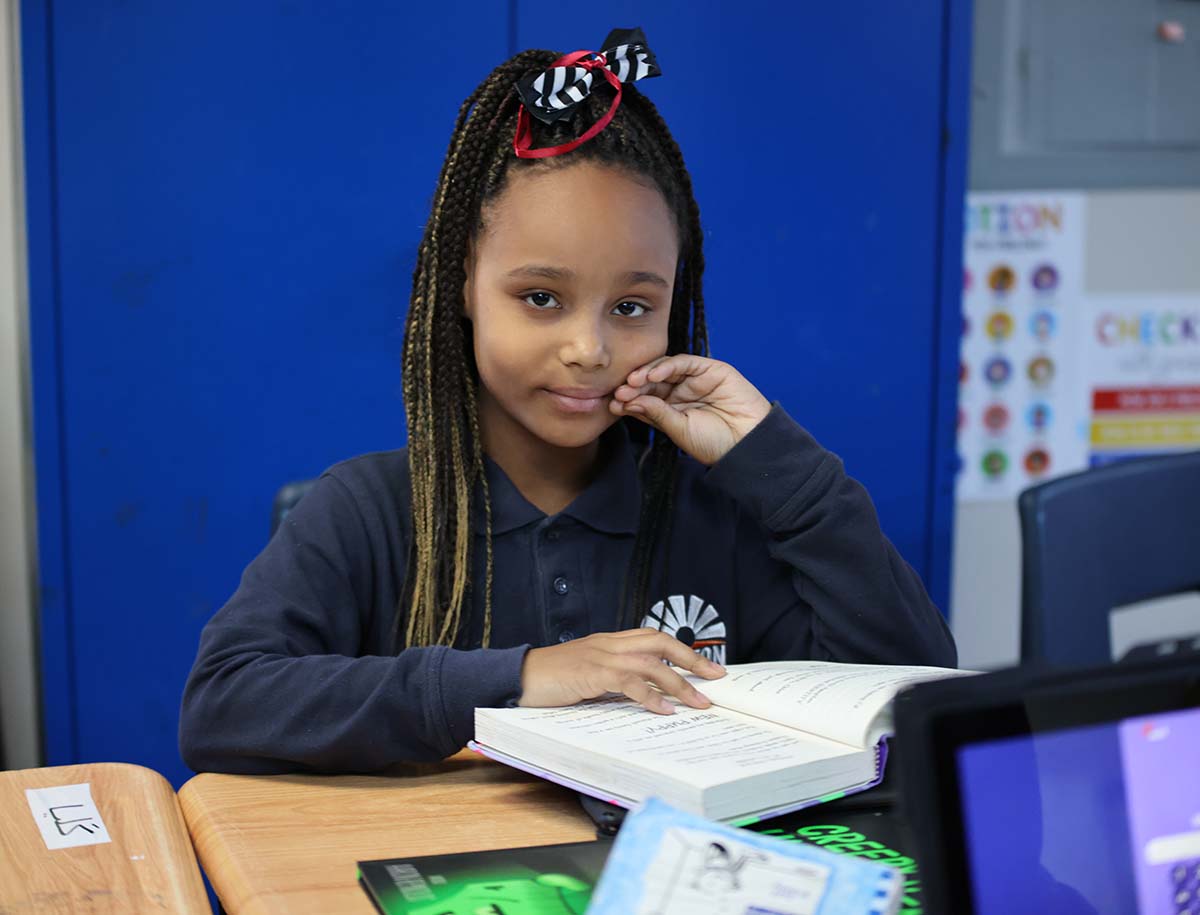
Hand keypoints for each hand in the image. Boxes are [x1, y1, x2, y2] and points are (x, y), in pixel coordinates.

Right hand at [518, 628, 725, 714]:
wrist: (516, 678)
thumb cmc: (550, 682)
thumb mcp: (588, 678)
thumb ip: (613, 681)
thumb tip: (645, 697)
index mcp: (609, 642)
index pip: (654, 638)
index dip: (683, 650)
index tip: (707, 668)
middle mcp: (608, 643)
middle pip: (659, 642)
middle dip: (692, 659)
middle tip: (717, 678)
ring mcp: (600, 656)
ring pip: (650, 663)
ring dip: (679, 683)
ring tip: (700, 702)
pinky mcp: (590, 673)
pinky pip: (628, 681)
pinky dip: (650, 696)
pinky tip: (664, 709)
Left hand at [609, 355, 771, 464]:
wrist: (748, 444)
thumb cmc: (714, 443)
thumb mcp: (679, 430)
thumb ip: (656, 413)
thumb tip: (627, 402)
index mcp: (672, 409)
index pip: (646, 399)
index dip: (629, 400)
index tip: (613, 405)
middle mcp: (681, 392)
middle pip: (652, 382)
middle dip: (634, 386)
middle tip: (620, 392)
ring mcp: (695, 380)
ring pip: (665, 369)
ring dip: (646, 373)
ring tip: (633, 382)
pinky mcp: (710, 369)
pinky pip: (684, 363)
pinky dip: (666, 366)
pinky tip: (652, 374)